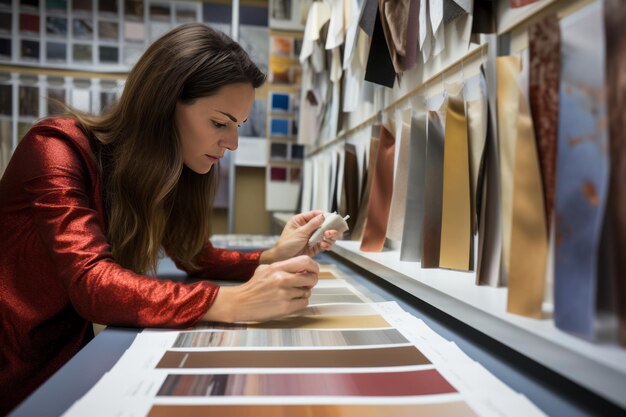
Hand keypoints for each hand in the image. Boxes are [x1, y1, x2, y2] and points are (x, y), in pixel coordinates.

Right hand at [203, 255, 318, 322]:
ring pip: (307, 292)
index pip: (306, 261)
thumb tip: (301, 268)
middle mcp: (282, 279)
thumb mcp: (265, 269)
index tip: (313, 271)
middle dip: (311, 282)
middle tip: (306, 284)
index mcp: (277, 267)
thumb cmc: (253, 287)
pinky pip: (303, 303)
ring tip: (291, 294)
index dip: (314, 267)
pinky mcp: (285, 308)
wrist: (240, 302)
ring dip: (302, 294)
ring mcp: (284, 294)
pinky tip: (290, 302)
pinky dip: (299, 303)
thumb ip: (283, 267)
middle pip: (311, 278)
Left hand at [260, 211, 338, 263]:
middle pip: (323, 224)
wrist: (283, 259)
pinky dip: (327, 244)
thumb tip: (322, 216)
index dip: (324, 216)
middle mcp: (308, 228)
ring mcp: (312, 237)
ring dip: (329, 236)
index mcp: (301, 221)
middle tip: (330, 232)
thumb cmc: (285, 245)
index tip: (331, 218)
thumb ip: (312, 224)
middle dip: (329, 228)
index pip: (315, 214)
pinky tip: (324, 245)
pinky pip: (325, 243)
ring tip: (327, 238)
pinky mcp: (315, 246)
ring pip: (326, 234)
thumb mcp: (299, 232)